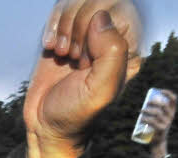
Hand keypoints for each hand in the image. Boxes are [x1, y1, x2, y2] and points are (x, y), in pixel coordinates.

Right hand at [25, 0, 142, 157]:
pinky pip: (61, 8)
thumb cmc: (76, 114)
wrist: (47, 126)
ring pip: (78, 2)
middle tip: (74, 58)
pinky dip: (52, 26)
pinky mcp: (67, 32)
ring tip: (63, 54)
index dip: (98, 26)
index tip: (87, 58)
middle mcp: (111, 39)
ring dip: (64, 26)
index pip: (123, 8)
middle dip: (79, 26)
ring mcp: (88, 34)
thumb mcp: (100, 92)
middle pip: (98, 2)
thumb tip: (101, 17)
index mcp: (129, 51)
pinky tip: (52, 48)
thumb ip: (111, 54)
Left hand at [144, 89, 176, 155]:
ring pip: (157, 113)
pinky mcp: (161, 129)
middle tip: (146, 103)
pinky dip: (146, 119)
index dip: (168, 93)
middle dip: (154, 102)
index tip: (160, 91)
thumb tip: (149, 98)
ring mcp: (167, 123)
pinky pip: (153, 122)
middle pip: (163, 105)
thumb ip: (158, 109)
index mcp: (172, 112)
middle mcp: (171, 117)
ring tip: (141, 111)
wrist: (159, 142)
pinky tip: (141, 118)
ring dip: (148, 110)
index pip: (174, 99)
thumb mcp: (161, 118)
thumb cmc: (158, 127)